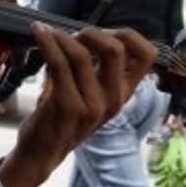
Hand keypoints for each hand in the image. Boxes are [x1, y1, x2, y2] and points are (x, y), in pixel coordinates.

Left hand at [0, 24, 157, 186]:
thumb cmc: (62, 119)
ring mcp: (91, 105)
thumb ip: (97, 71)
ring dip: (61, 36)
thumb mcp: (91, 96)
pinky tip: (38, 33)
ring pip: (81, 54)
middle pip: (116, 49)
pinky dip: (47, 42)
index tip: (103, 33)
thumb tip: (91, 34)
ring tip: (48, 34)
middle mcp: (113, 100)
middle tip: (72, 36)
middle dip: (92, 32)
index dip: (127, 35)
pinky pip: (58, 63)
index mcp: (123, 95)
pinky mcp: (67, 105)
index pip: (146, 56)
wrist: (42, 154)